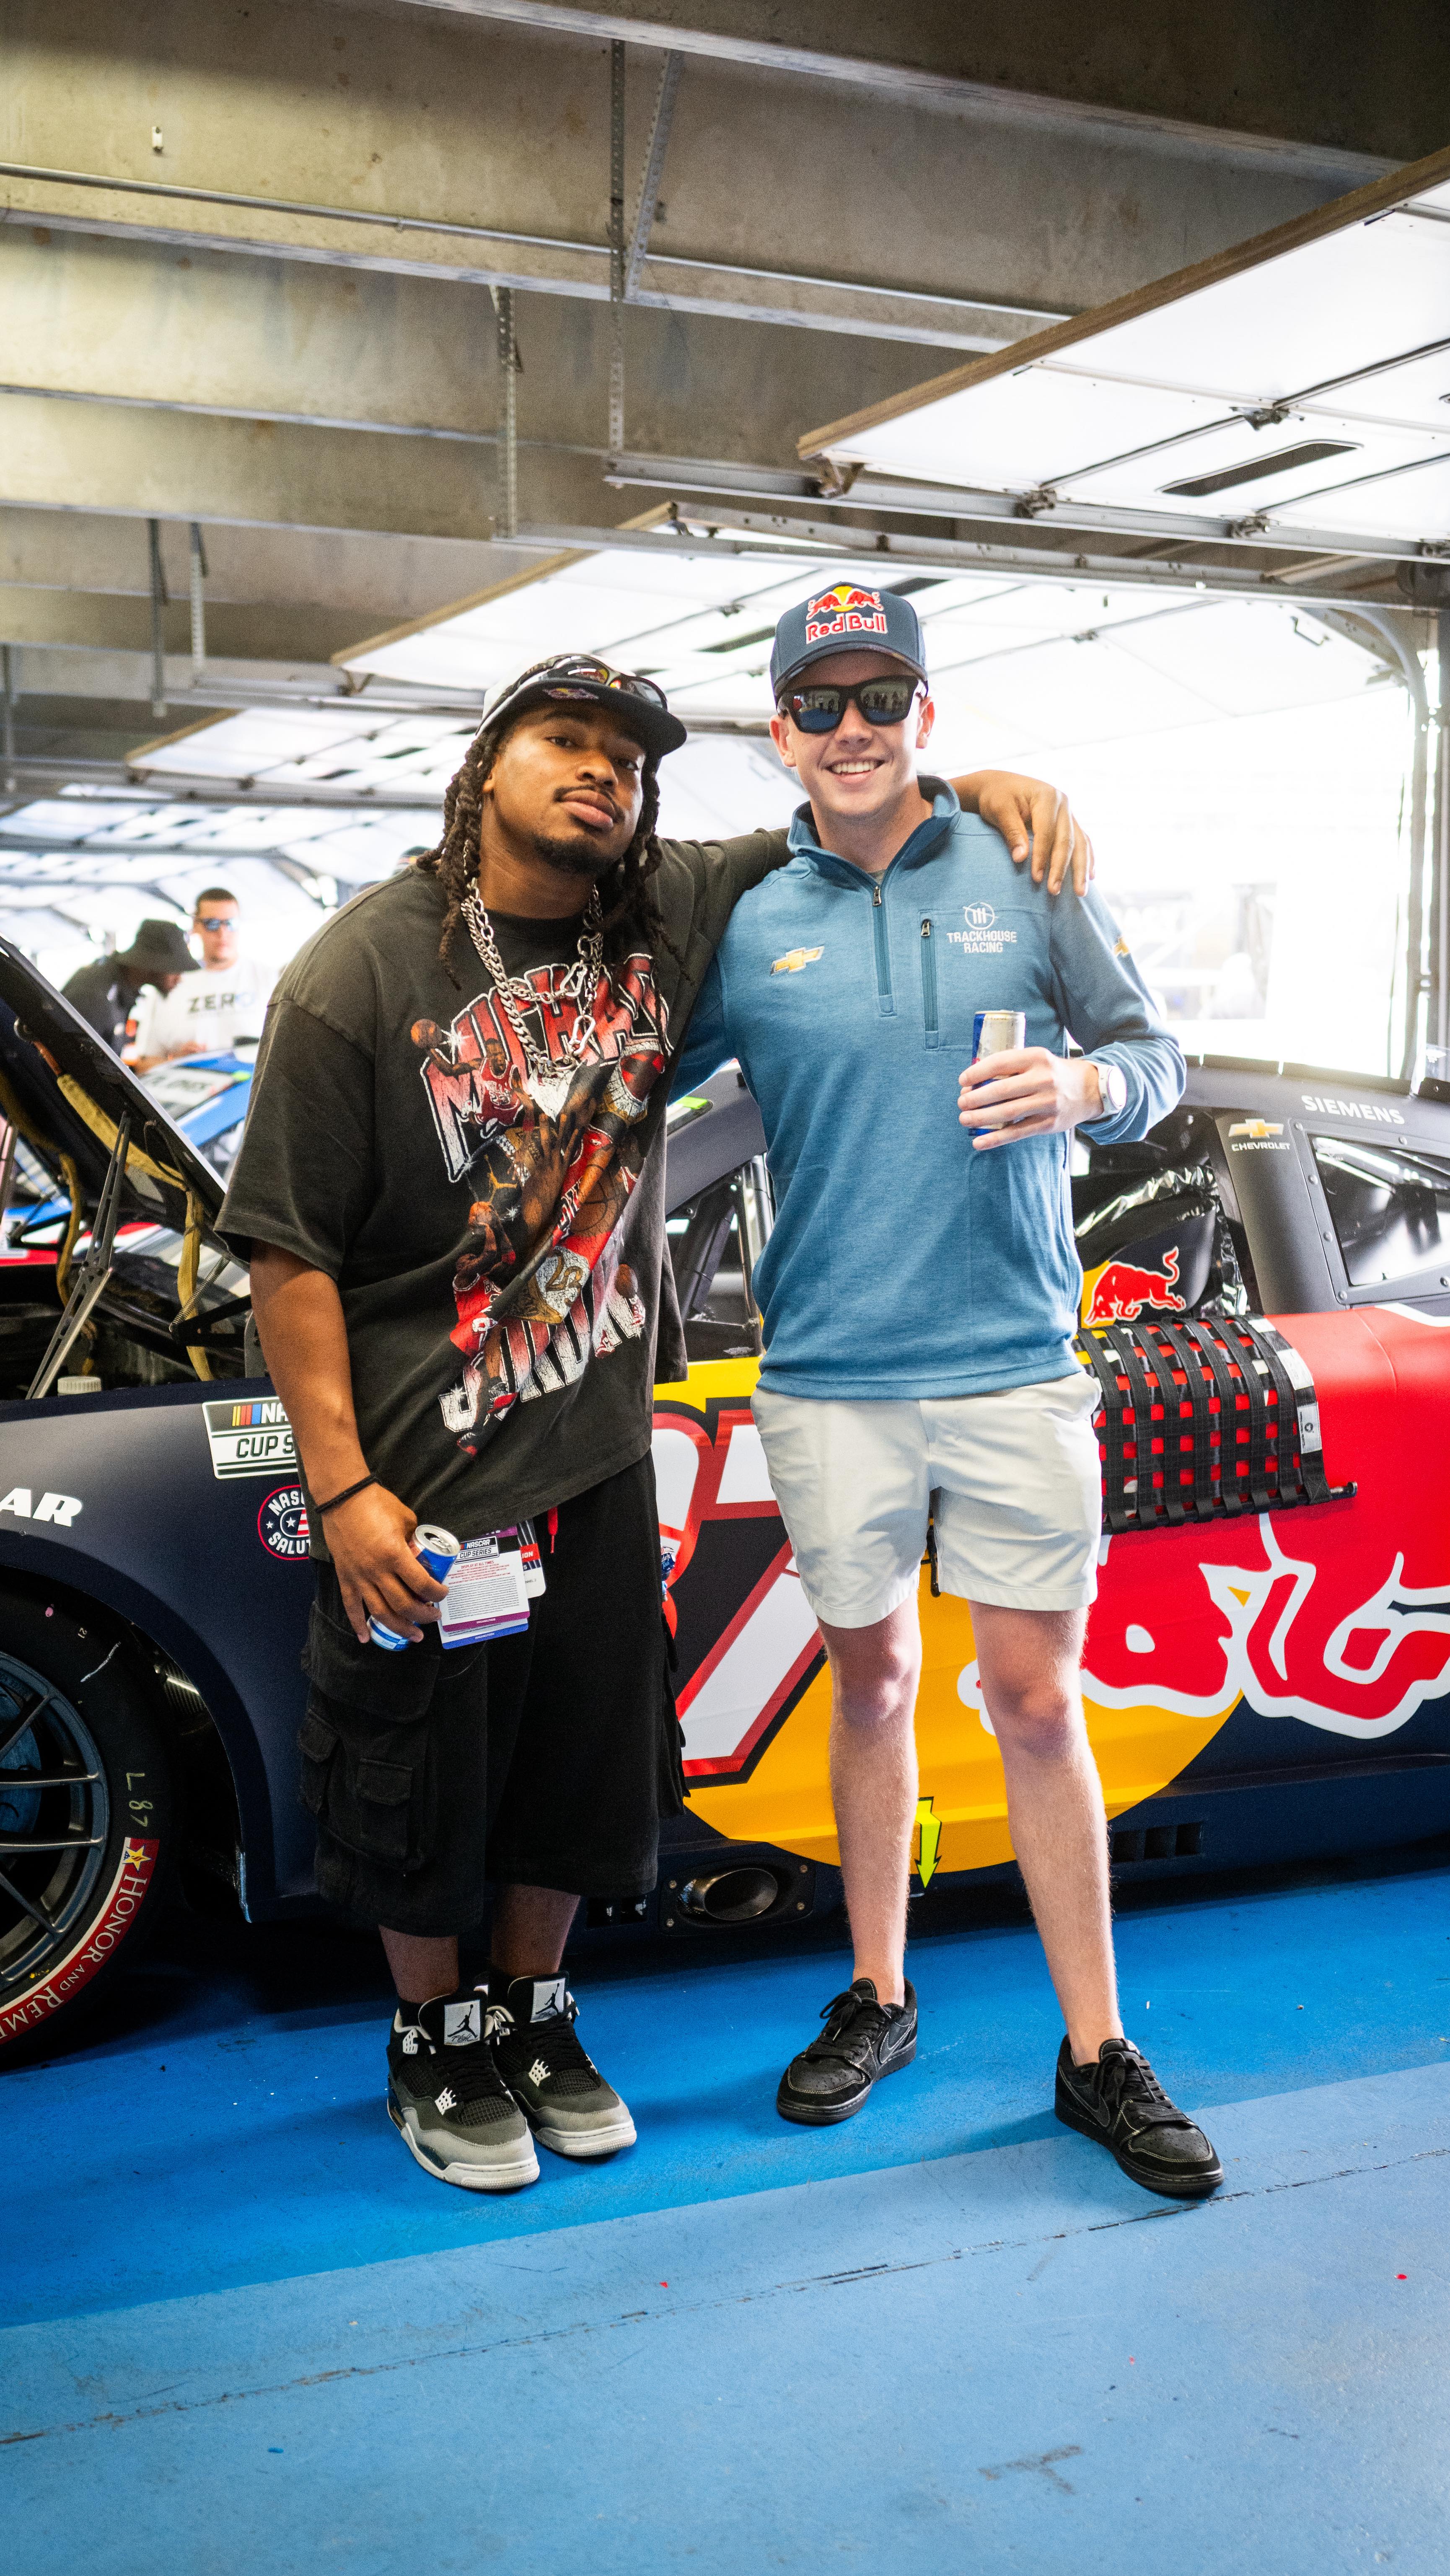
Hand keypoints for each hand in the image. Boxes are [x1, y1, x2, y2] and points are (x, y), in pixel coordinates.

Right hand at [324, 1483, 447, 1642]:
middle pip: (403, 1605)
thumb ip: (414, 1539)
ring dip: (398, 1627)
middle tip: (433, 1617)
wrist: (342, 1498)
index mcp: (395, 1555)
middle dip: (422, 1616)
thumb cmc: (376, 1503)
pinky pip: (351, 1606)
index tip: (442, 1594)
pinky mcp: (345, 1577)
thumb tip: (422, 1554)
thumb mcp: (406, 1518)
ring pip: (380, 1612)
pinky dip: (357, 1624)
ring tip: (412, 1636)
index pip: (422, 1585)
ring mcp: (359, 1577)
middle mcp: (377, 1571)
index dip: (436, 1594)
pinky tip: (365, 1638)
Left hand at [956, 773, 1094, 894]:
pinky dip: (1087, 859)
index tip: (1036, 878)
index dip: (1042, 857)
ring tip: (1080, 892)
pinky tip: (1091, 876)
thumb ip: (1011, 832)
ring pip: (1080, 843)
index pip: (1046, 832)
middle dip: (1061, 868)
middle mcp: (1063, 803)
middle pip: (1066, 840)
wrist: (1000, 785)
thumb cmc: (997, 797)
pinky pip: (1082, 841)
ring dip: (1080, 869)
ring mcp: (1068, 812)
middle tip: (1054, 891)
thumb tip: (1021, 859)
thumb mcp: (999, 809)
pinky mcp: (1069, 821)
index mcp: (1046, 796)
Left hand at [958, 1048, 1101, 1148]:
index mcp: (1037, 1057)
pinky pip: (1017, 1133)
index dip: (977, 1073)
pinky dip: (995, 1139)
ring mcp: (1047, 1103)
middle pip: (1001, 1090)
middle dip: (975, 1098)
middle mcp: (1043, 1079)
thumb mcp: (1036, 1060)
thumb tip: (974, 1081)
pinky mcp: (1048, 1123)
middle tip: (961, 1103)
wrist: (1089, 1089)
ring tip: (964, 1119)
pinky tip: (978, 1142)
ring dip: (981, 1118)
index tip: (962, 1081)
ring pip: (1007, 1113)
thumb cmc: (1052, 1073)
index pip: (1000, 1063)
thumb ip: (1011, 1067)